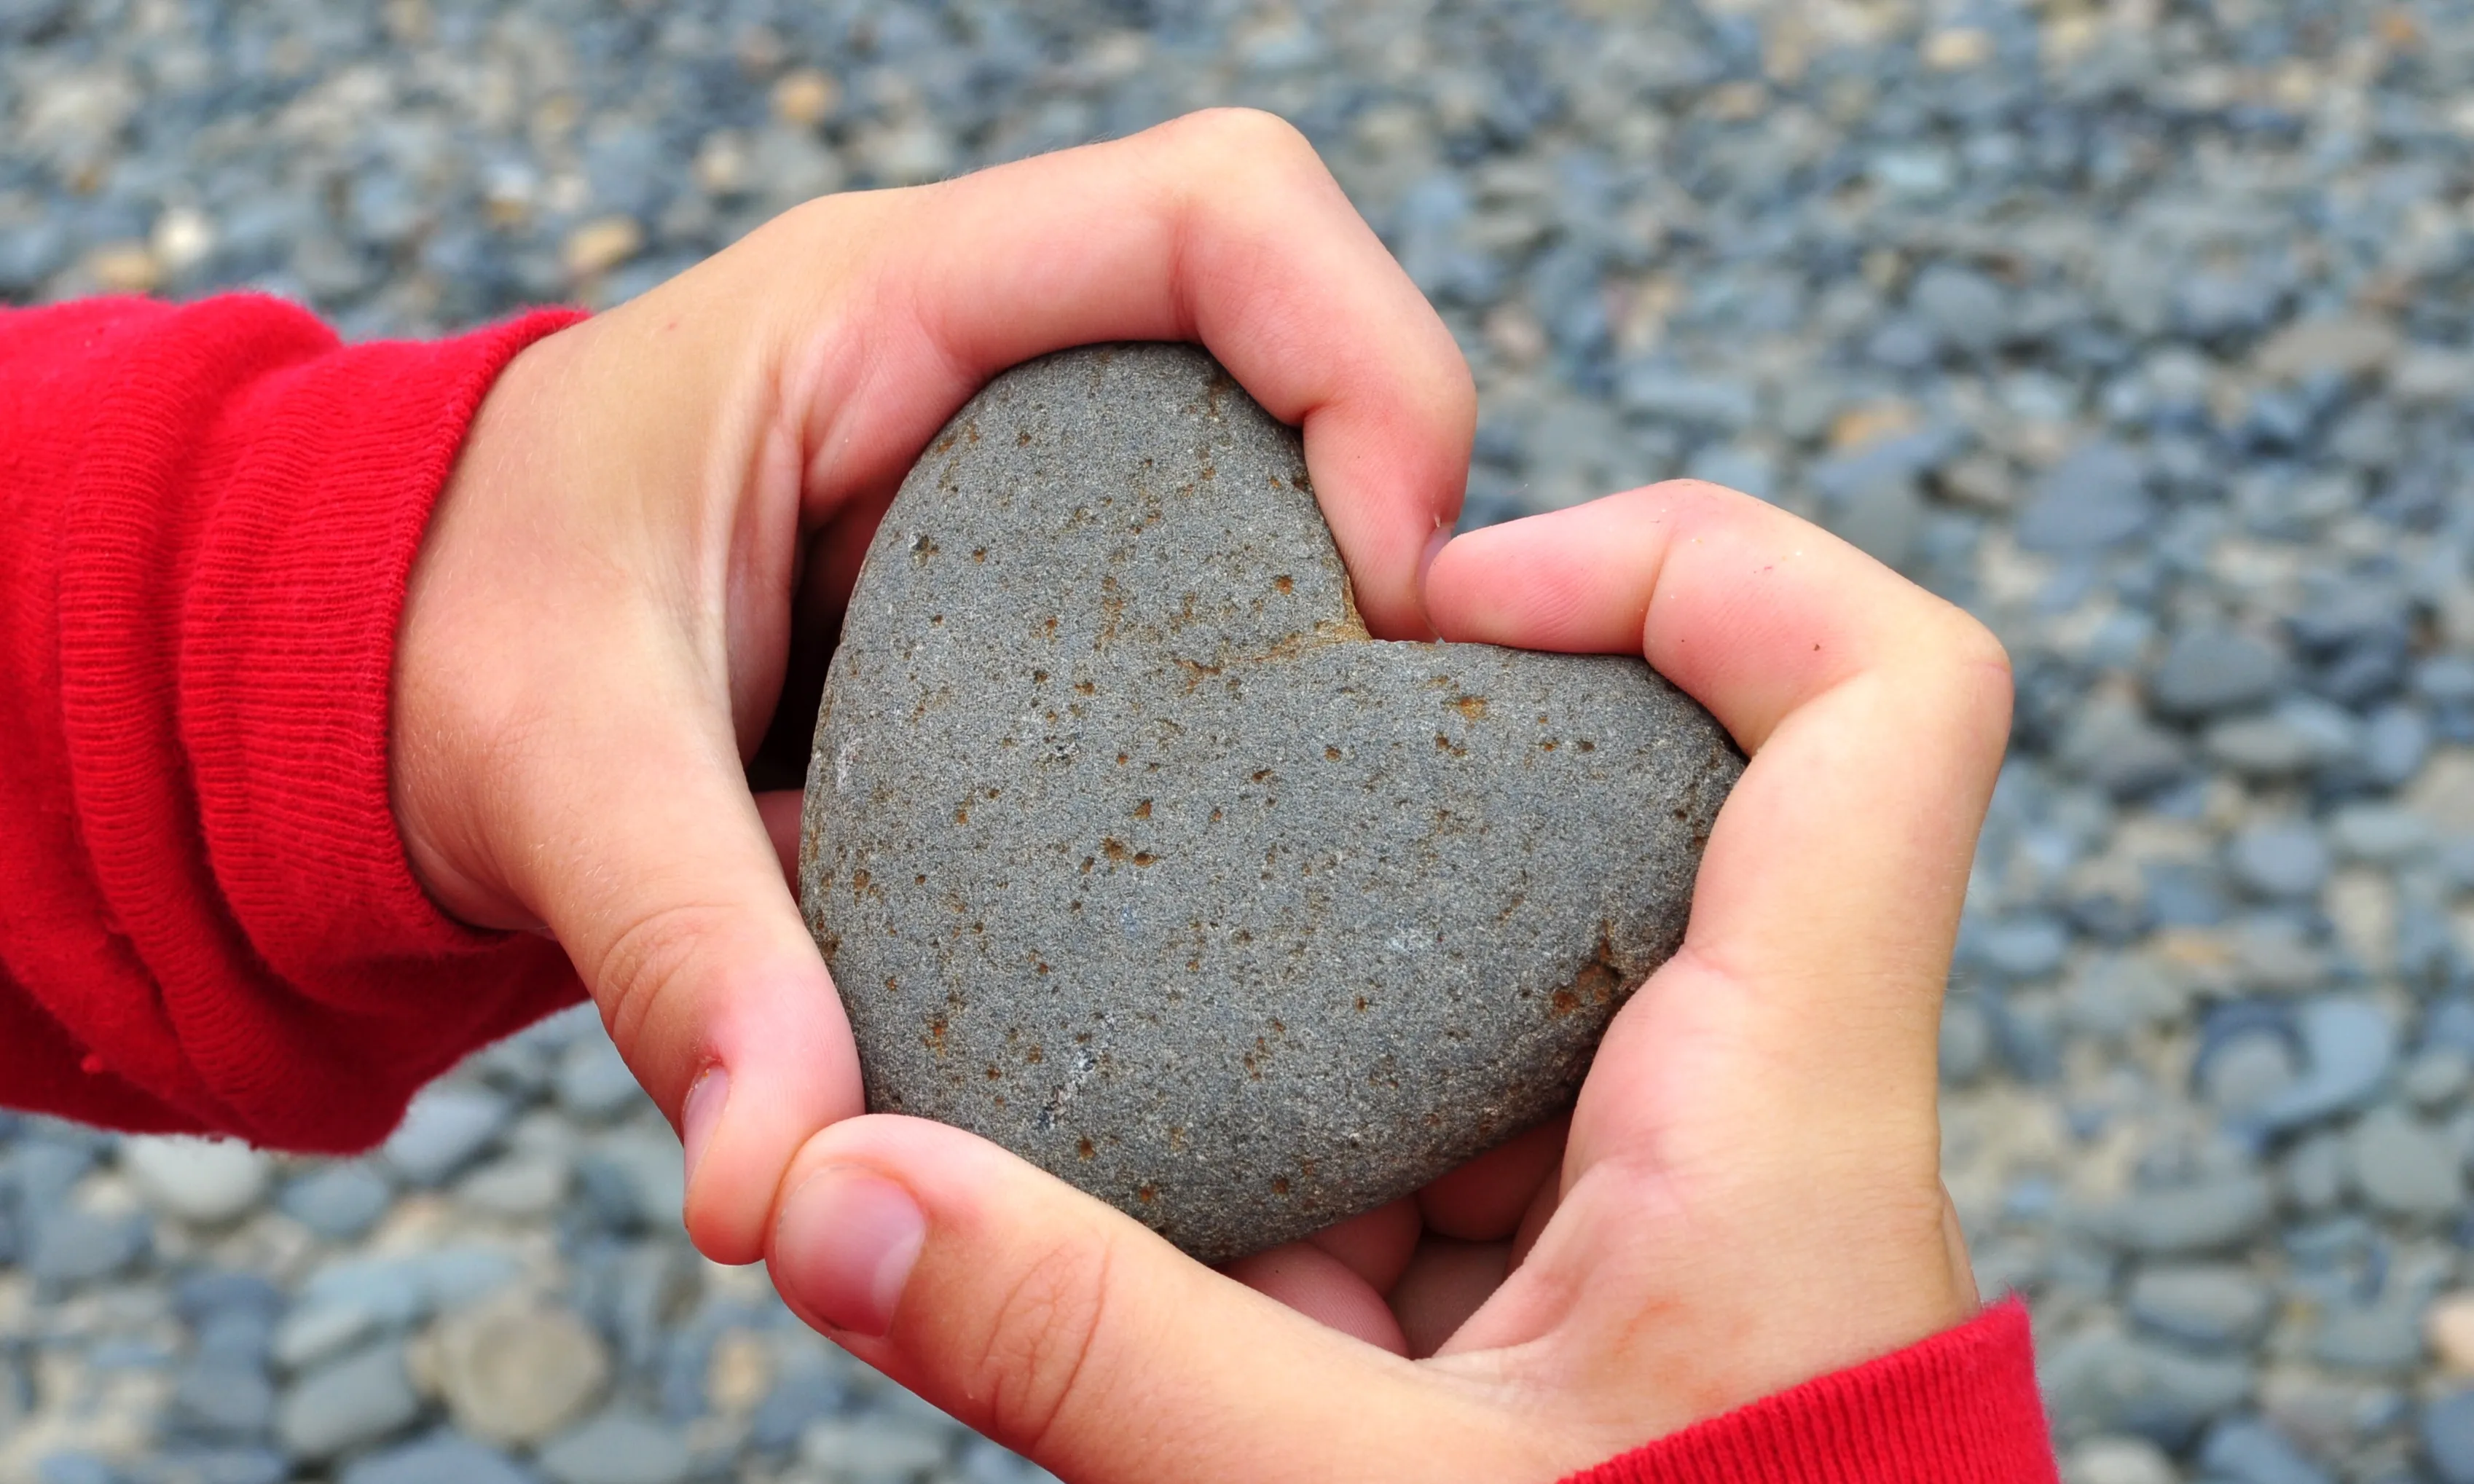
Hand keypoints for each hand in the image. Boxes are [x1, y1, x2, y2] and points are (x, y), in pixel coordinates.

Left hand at [388, 109, 1474, 1262]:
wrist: (400, 668)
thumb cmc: (457, 647)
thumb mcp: (556, 773)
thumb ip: (679, 958)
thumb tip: (777, 1185)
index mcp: (886, 308)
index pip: (1219, 217)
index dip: (1365, 360)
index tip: (1382, 588)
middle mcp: (987, 361)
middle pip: (1306, 344)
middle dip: (1393, 516)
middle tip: (1381, 735)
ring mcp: (1027, 471)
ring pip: (1287, 472)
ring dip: (1336, 617)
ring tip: (1329, 806)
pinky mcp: (1041, 586)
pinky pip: (1219, 588)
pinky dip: (1262, 699)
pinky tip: (1240, 849)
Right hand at [758, 482, 2011, 1480]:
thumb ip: (1086, 1346)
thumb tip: (825, 1194)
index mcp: (1783, 1111)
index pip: (1880, 691)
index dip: (1684, 557)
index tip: (1443, 609)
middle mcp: (1762, 1111)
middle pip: (1630, 800)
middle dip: (1399, 801)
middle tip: (1219, 821)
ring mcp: (1682, 1192)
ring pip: (1512, 983)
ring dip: (1321, 1029)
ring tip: (1148, 1061)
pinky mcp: (1604, 1273)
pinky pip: (1458, 1137)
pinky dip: (1317, 1175)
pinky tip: (1202, 1241)